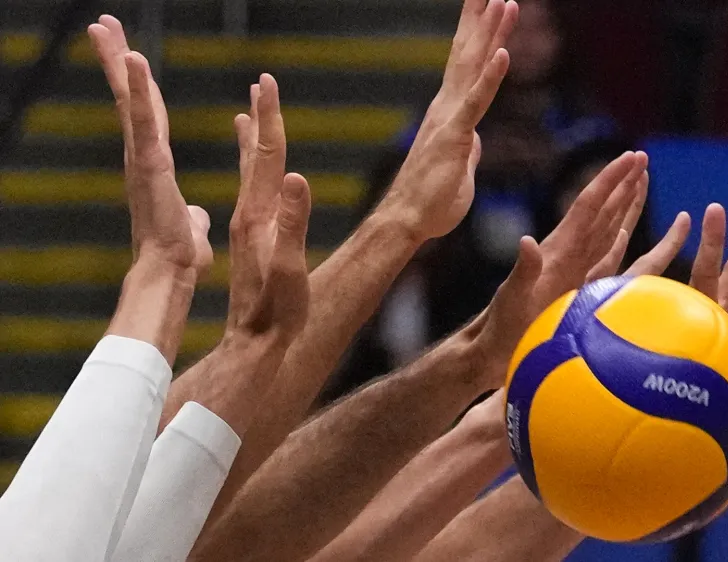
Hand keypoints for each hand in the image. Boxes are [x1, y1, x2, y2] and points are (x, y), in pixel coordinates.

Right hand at [88, 16, 211, 275]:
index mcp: (155, 165)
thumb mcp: (189, 227)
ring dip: (118, 62)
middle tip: (102, 24)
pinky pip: (144, 120)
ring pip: (130, 101)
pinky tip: (133, 59)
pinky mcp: (150, 165)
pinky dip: (136, 89)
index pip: (149, 115)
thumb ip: (190, 216)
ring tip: (104, 26)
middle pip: (130, 98)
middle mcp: (143, 156)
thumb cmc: (179, 256)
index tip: (130, 54)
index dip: (139, 85)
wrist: (171, 274)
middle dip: (116, 60)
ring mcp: (142, 159)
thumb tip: (194, 217)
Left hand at [227, 75, 311, 342]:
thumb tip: (295, 177)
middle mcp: (250, 216)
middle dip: (261, 119)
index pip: (266, 156)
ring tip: (246, 116)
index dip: (269, 119)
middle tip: (260, 84)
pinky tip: (254, 176)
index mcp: (259, 216)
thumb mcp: (290, 267)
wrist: (254, 345)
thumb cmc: (278, 313)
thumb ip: (293, 224)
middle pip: (255, 157)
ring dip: (251, 143)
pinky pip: (251, 196)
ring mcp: (249, 229)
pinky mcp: (252, 243)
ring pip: (250, 175)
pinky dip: (251, 175)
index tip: (265, 82)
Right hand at [379, 0, 519, 240]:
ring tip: (505, 1)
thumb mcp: (460, 169)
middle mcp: (448, 106)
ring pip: (474, 68)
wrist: (408, 222)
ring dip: (491, 34)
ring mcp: (451, 119)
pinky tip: (503, 55)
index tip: (491, 4)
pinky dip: (490, 78)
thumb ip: (468, 148)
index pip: (469, 64)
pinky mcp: (455, 137)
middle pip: (468, 53)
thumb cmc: (433, 202)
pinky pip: (476, 103)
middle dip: (482, 18)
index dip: (481, 33)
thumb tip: (475, 138)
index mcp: (451, 112)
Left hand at [470, 151, 647, 387]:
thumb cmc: (500, 329)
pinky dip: (619, 240)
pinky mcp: (574, 286)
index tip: (631, 156)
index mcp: (558, 252)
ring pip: (606, 229)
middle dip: (621, 183)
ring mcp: (572, 269)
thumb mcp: (511, 299)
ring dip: (623, 204)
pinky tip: (627, 231)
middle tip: (641, 156)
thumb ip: (522, 271)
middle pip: (601, 211)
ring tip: (639, 181)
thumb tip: (528, 242)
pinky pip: (605, 257)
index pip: (588, 207)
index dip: (610, 180)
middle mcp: (567, 255)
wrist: (491, 351)